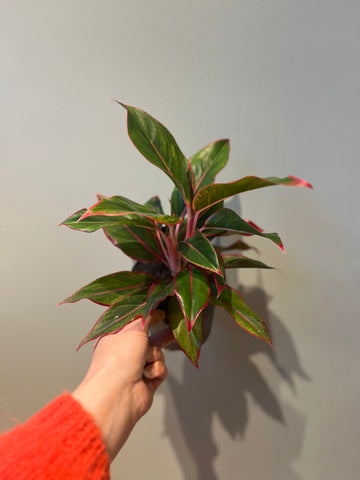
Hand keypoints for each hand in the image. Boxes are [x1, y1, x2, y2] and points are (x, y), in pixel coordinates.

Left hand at [72, 310, 172, 461]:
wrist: (118, 394)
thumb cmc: (117, 360)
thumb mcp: (133, 329)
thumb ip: (145, 318)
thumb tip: (153, 310)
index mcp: (115, 339)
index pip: (135, 325)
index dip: (148, 318)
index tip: (161, 312)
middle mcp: (124, 354)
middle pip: (149, 340)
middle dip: (161, 336)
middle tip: (173, 330)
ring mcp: (136, 369)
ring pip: (158, 354)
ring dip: (155, 356)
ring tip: (145, 362)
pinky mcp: (147, 382)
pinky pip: (161, 369)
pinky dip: (156, 370)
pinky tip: (147, 374)